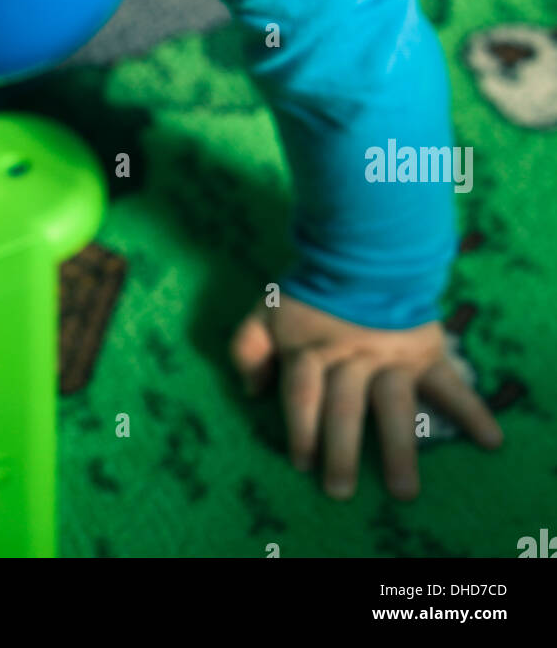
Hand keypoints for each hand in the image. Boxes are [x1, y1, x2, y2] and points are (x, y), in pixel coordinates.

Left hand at [230, 290, 502, 499]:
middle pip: (344, 407)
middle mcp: (353, 359)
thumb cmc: (314, 287)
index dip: (300, 428)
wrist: (366, 246)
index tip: (302, 463)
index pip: (303, 393)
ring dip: (399, 448)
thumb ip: (249, 345)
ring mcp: (392, 357)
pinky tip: (490, 440)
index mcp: (313, 349)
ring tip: (404, 492)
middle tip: (340, 491)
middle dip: (341, 450)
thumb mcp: (268, 309)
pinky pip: (451, 383)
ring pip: (393, 405)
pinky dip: (472, 410)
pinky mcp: (426, 352)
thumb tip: (251, 390)